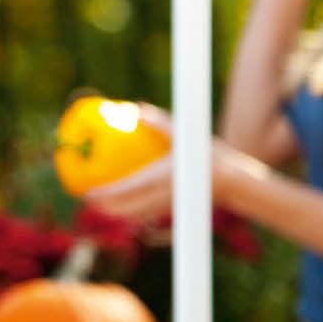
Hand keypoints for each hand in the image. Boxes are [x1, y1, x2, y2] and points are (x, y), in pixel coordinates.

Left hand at [80, 104, 265, 224]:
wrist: (234, 181)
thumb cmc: (208, 155)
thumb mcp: (184, 134)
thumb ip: (160, 122)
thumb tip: (138, 107)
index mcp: (159, 178)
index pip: (126, 190)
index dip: (105, 194)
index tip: (87, 194)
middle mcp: (160, 196)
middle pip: (126, 208)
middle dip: (105, 207)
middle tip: (88, 201)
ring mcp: (166, 207)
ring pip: (136, 214)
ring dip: (117, 213)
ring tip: (101, 207)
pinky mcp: (173, 210)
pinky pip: (147, 215)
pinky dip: (133, 213)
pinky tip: (125, 210)